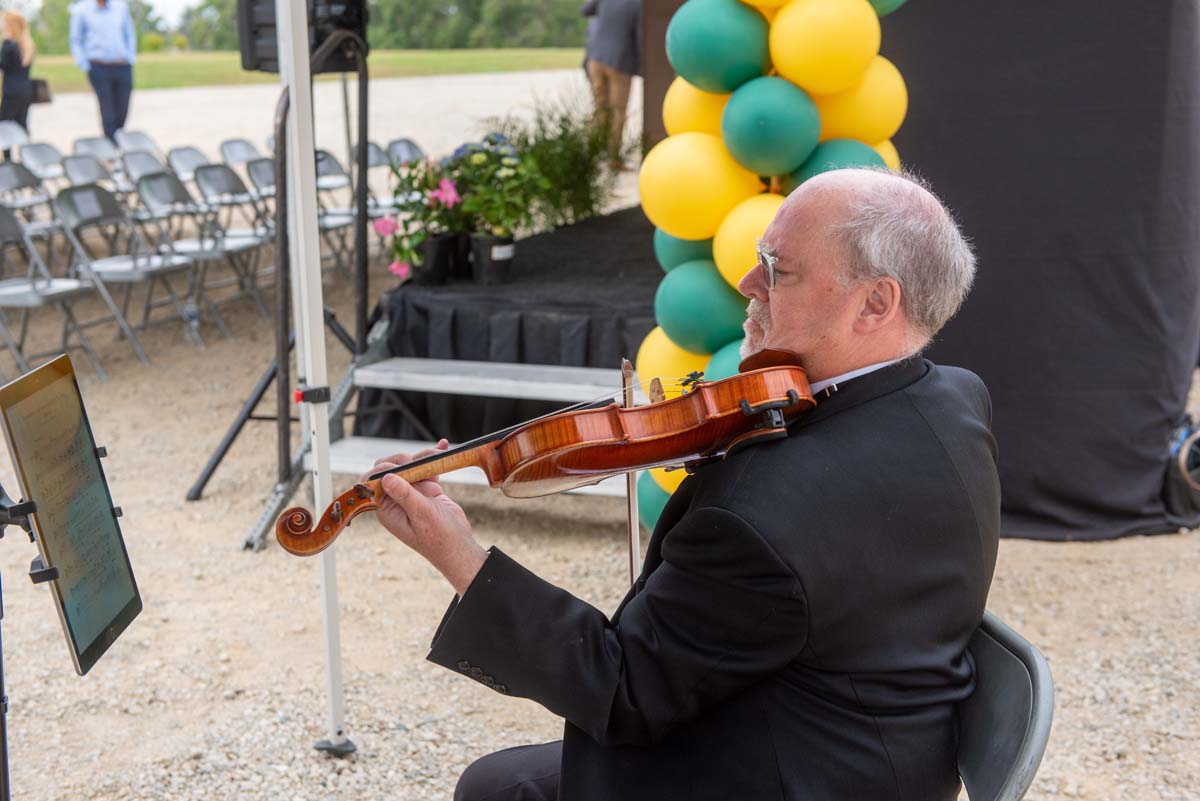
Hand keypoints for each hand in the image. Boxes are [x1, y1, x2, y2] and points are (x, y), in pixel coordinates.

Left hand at [372, 440, 487, 595]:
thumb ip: (405, 496)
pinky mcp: (426, 489)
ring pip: (409, 466)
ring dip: (422, 458)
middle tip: (417, 462)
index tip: (400, 467)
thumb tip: (386, 478)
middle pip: (389, 469)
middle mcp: (396, 500)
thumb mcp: (422, 515)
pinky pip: (425, 469)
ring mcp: (411, 493)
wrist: (460, 547)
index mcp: (387, 509)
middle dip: (403, 461)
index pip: (372, 483)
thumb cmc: (440, 538)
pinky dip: (433, 459)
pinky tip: (442, 447)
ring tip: (438, 452)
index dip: (382, 470)